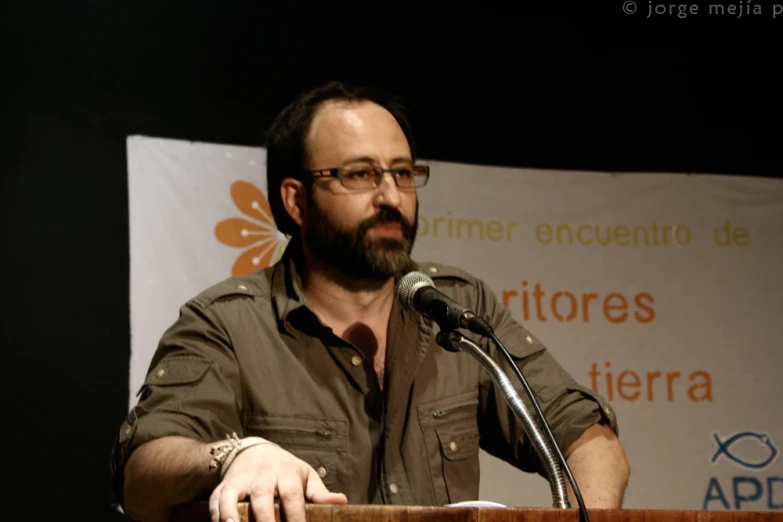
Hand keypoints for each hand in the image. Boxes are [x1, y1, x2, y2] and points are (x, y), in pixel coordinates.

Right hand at [208, 443, 346, 521]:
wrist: (254, 451)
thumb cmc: (285, 470)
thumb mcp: (305, 477)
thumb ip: (319, 494)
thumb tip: (342, 502)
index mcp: (287, 474)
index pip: (292, 496)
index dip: (296, 517)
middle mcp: (263, 475)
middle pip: (263, 495)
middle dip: (265, 519)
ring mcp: (241, 479)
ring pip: (233, 493)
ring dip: (231, 512)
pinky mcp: (223, 485)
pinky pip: (216, 498)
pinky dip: (216, 512)